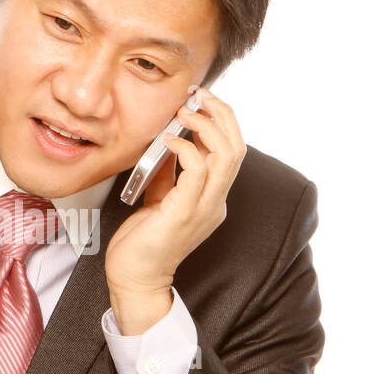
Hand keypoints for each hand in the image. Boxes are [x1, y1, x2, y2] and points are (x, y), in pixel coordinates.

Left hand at [105, 86, 245, 332]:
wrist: (134, 278)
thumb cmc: (143, 243)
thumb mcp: (159, 199)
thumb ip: (169, 174)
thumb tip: (168, 144)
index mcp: (213, 199)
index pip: (232, 152)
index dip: (222, 122)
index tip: (202, 101)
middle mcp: (215, 203)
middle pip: (237, 148)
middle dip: (222, 115)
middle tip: (200, 95)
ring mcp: (204, 209)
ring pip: (226, 156)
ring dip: (207, 126)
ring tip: (186, 111)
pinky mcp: (184, 214)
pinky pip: (196, 171)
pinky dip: (185, 148)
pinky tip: (168, 140)